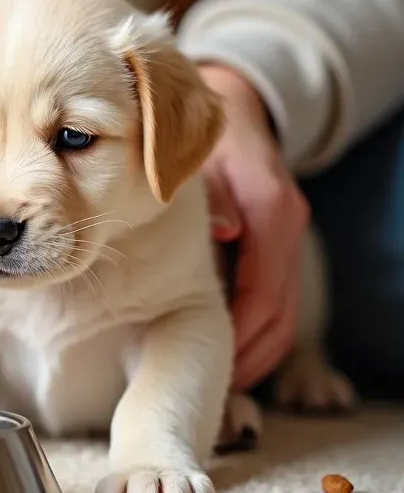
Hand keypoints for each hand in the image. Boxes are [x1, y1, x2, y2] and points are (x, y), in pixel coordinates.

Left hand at [200, 64, 310, 390]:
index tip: (218, 365)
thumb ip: (217, 198)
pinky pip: (277, 293)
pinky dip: (260, 324)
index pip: (264, 289)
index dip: (242, 332)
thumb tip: (226, 233)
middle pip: (279, 310)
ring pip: (283, 307)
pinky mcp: (277, 238)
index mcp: (270, 211)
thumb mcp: (207, 159)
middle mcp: (285, 225)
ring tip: (227, 377)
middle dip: (252, 352)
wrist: (231, 103)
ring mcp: (285, 233)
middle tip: (221, 389)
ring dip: (259, 346)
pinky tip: (235, 343)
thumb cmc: (206, 136)